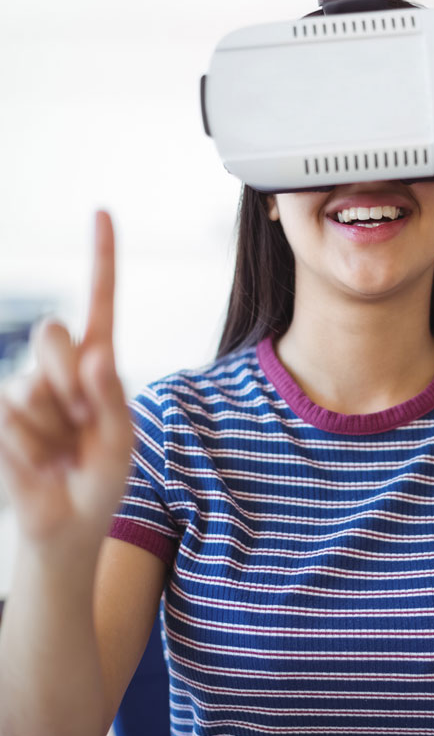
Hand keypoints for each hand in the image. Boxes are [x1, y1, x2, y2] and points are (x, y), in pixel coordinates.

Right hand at [0, 211, 132, 545]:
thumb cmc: (99, 481)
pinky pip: (11, 416)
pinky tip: (39, 464)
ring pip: (32, 386)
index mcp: (99, 363)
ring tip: (61, 454)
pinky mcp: (0, 414)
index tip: (101, 210)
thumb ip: (111, 399)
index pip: (100, 301)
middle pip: (54, 334)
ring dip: (53, 429)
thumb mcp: (120, 442)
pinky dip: (30, 446)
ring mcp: (25, 388)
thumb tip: (99, 356)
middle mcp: (60, 368)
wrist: (65, 525)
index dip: (101, 257)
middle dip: (70, 379)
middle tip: (81, 422)